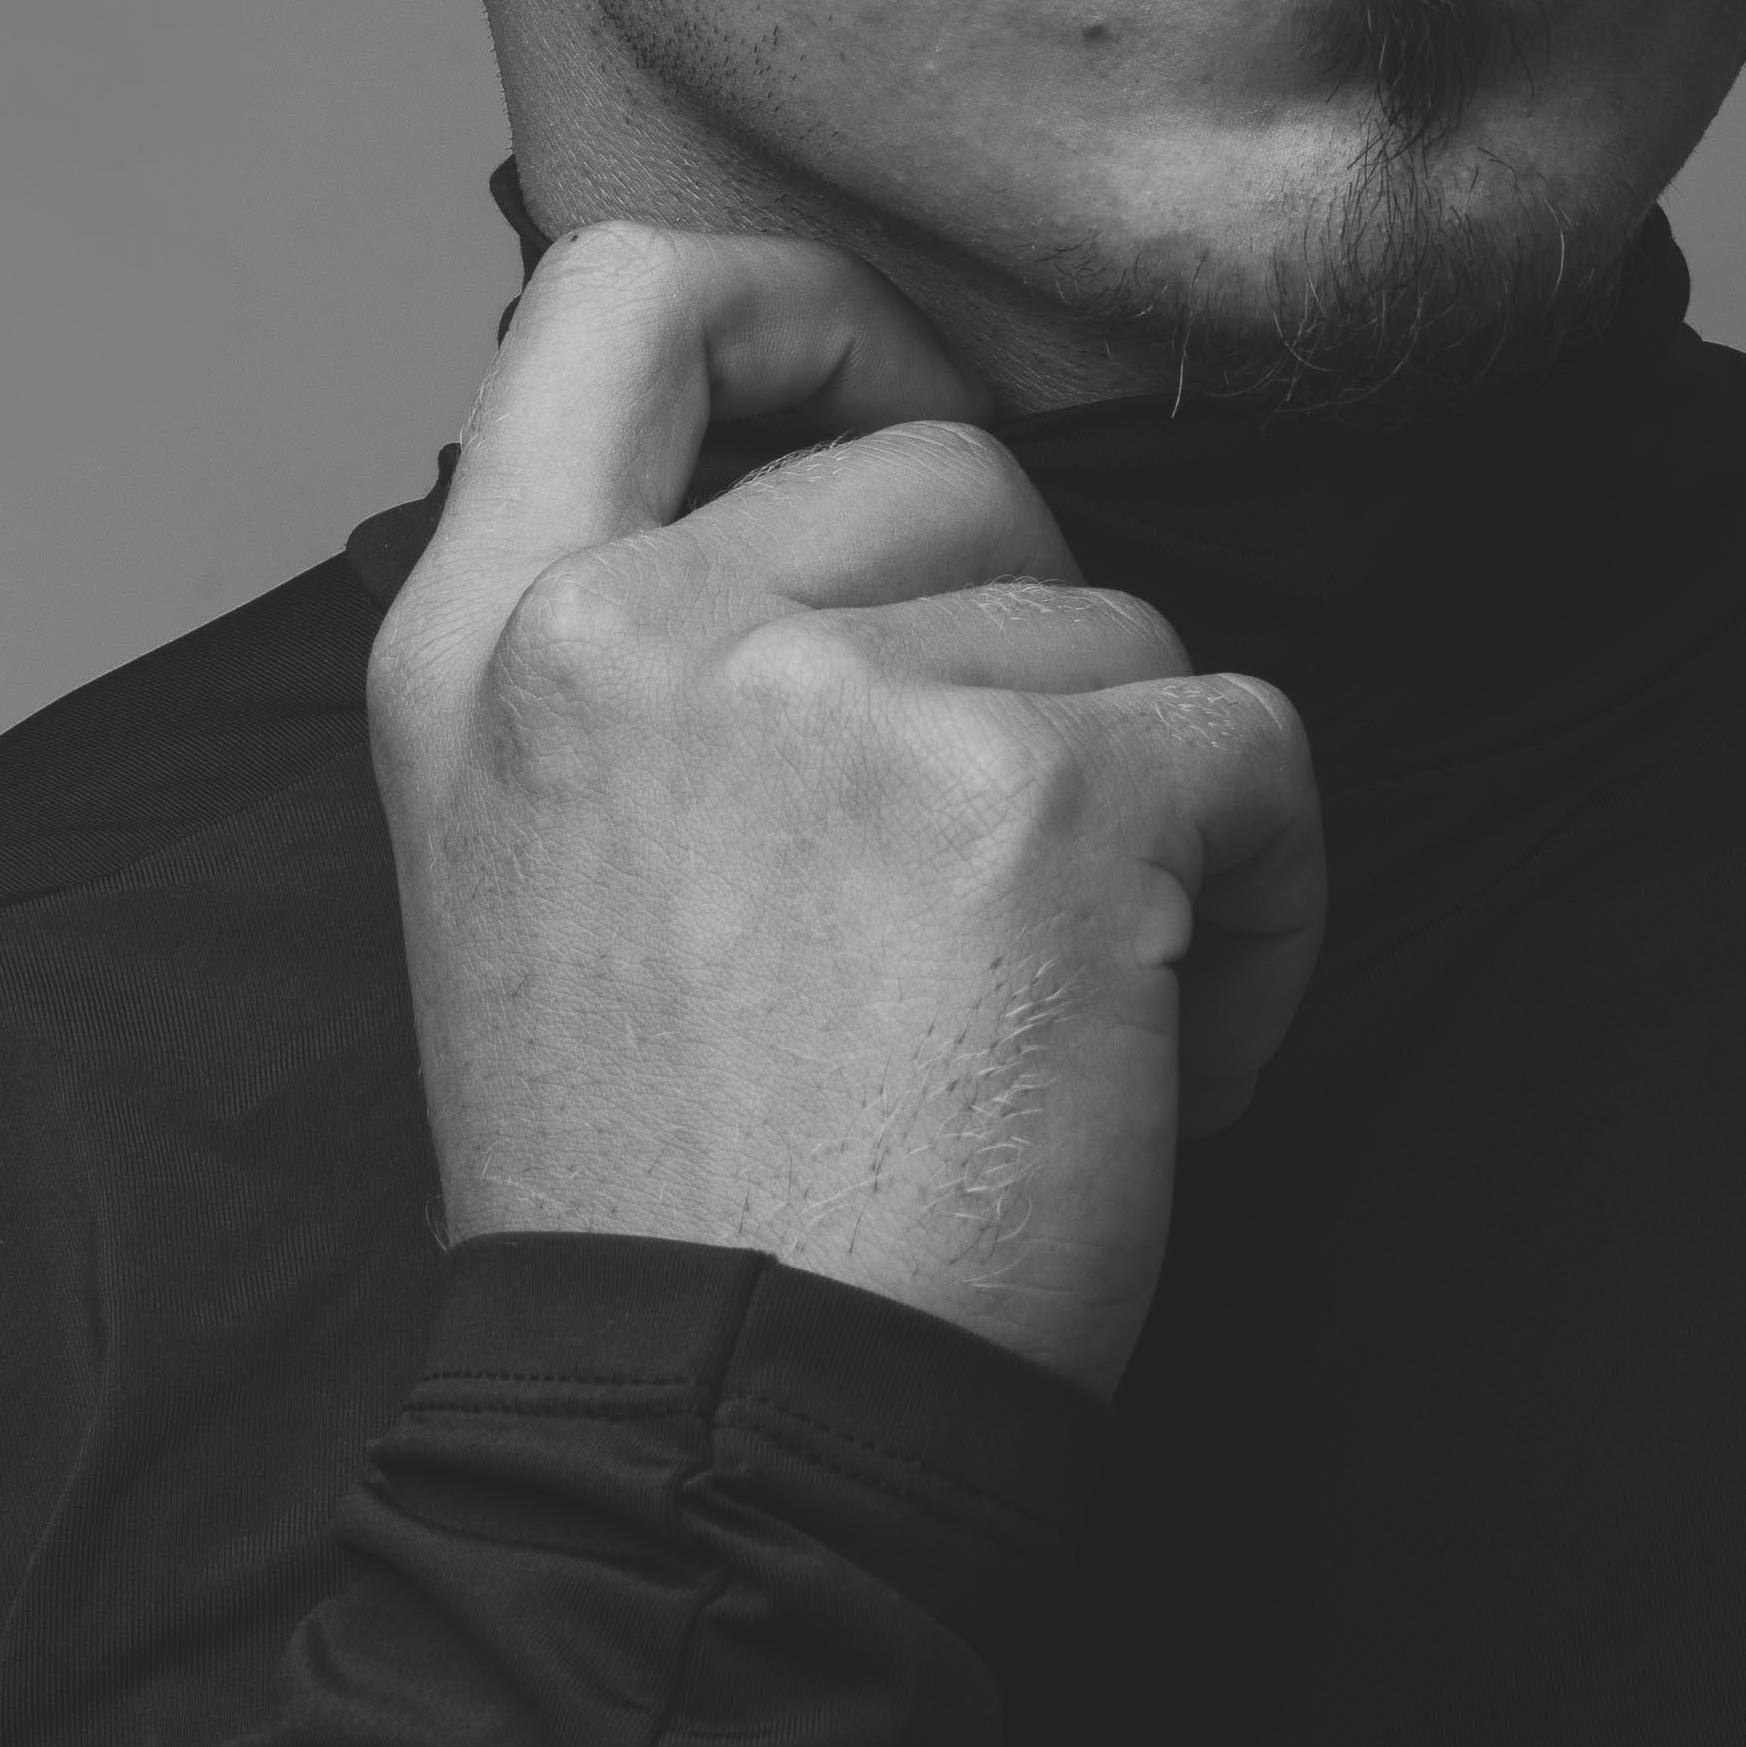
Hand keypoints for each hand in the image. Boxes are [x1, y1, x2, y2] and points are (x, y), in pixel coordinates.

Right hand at [364, 224, 1325, 1399]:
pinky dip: (1264, 912)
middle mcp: (631, 635)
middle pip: (945, 470)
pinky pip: (1258, 748)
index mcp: (481, 641)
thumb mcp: (526, 867)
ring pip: (1117, 624)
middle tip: (991, 882)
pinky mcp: (1034, 804)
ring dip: (1151, 816)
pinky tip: (1168, 1069)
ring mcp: (830, 703)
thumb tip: (841, 502)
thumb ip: (638, 664)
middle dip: (1028, 650)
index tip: (894, 408)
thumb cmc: (662, 1196)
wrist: (705, 1451)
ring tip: (1059, 1018)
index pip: (617, 296)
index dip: (800, 310)